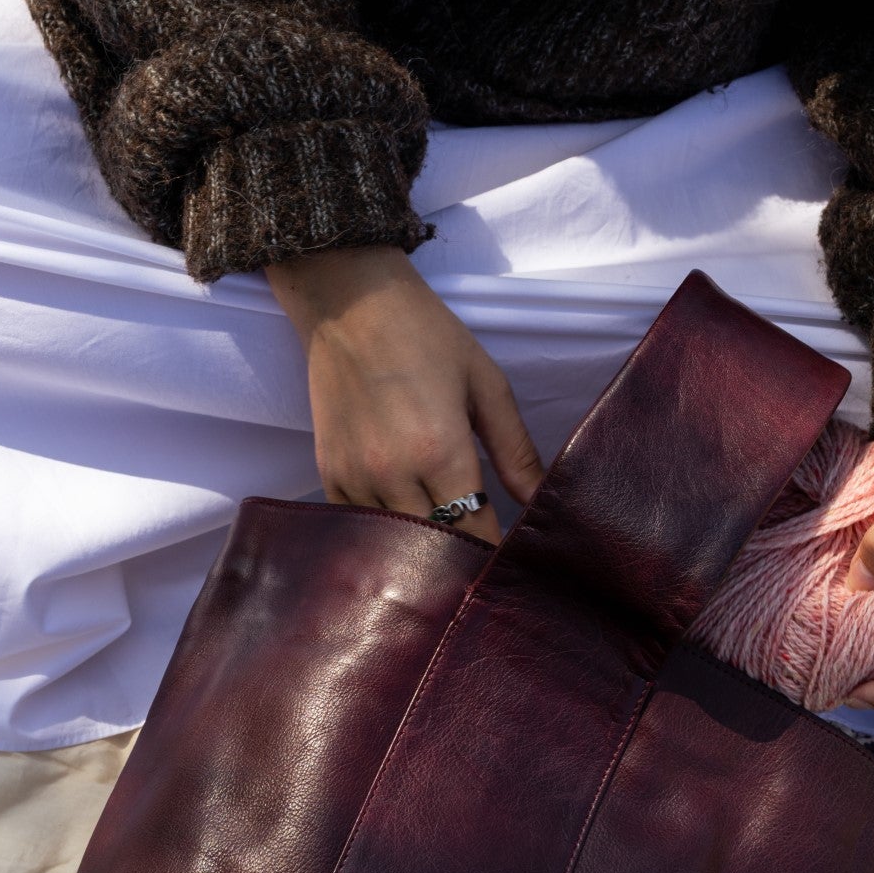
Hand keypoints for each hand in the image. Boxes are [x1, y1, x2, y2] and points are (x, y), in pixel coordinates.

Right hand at [265, 245, 543, 543]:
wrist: (350, 306)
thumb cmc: (427, 337)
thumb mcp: (486, 384)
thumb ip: (516, 450)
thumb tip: (543, 501)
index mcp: (441, 450)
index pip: (475, 533)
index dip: (495, 556)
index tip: (510, 565)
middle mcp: (394, 473)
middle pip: (434, 549)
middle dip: (461, 561)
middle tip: (481, 567)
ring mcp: (356, 478)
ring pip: (395, 545)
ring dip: (422, 552)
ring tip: (445, 556)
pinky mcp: (330, 475)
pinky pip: (362, 529)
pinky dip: (386, 534)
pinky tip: (405, 528)